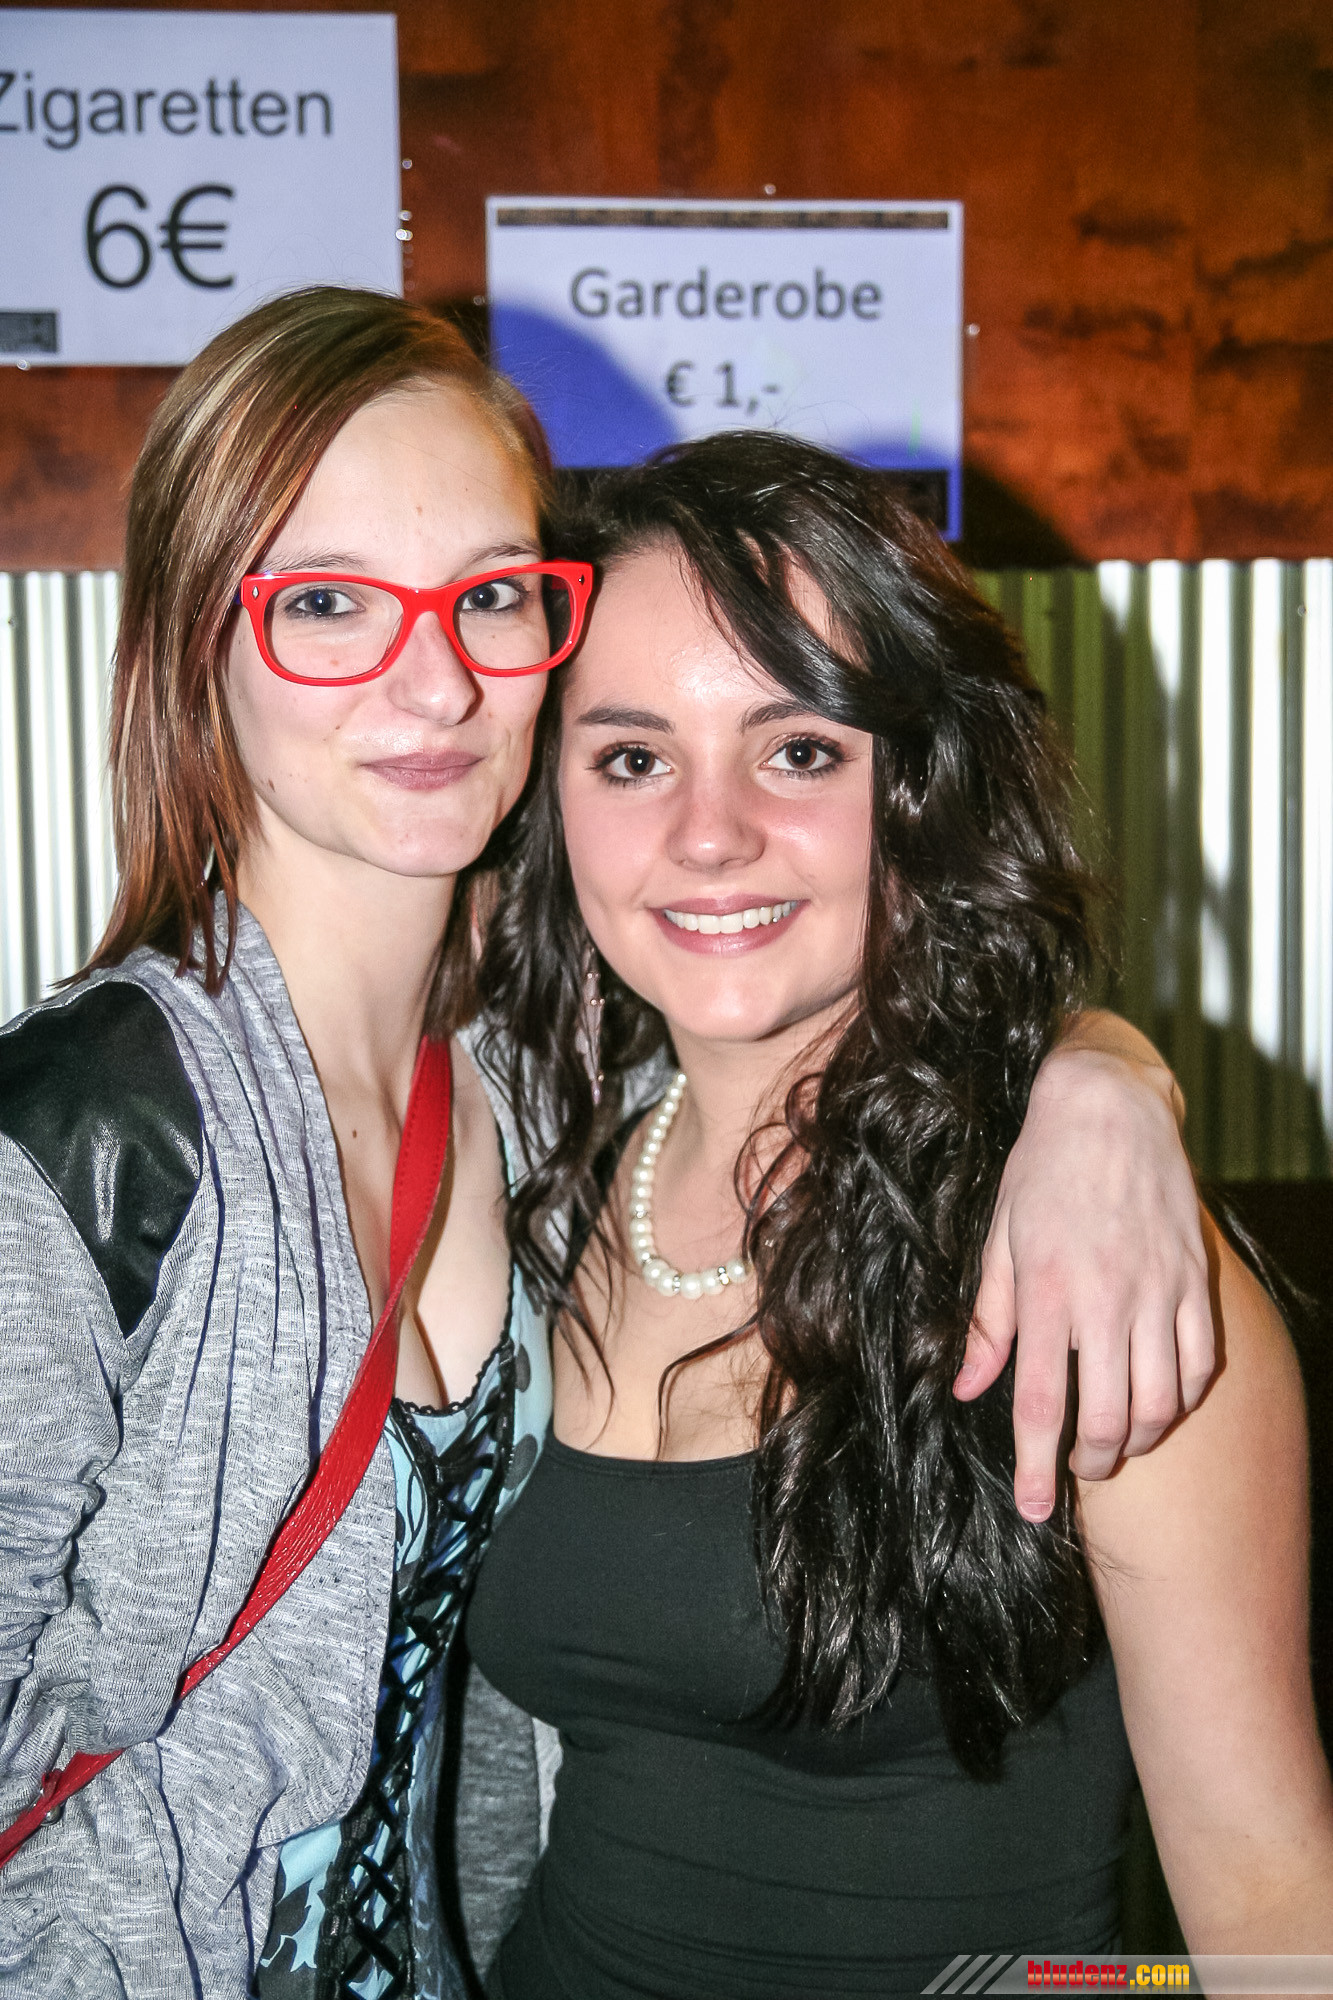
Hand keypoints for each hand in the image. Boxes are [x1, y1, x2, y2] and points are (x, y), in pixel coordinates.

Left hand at [954, 1021, 1214, 1520]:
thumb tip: (967, 1388)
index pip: (1038, 1402)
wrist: (1108, 1108)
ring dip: (1138, 1438)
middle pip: (1106, 1417)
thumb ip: (988, 1320)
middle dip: (1092, 1462)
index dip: (1036, 1466)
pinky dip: (1183, 1398)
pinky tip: (1161, 1401)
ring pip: (1160, 1401)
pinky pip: (1200, 1363)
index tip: (1034, 1508)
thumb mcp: (998, 1239)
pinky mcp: (1193, 1280)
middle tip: (1078, 1471)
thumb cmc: (1042, 1170)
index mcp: (1046, 1291)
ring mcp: (1157, 1291)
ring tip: (1116, 1443)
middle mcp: (1105, 1299)